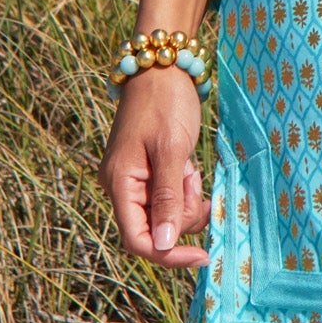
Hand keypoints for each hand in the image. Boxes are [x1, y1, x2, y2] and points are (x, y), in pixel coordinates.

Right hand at [97, 66, 210, 265]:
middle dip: (182, 214)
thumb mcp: (171, 149)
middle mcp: (121, 187)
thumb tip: (164, 245)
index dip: (168, 254)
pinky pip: (168, 196)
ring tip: (190, 166)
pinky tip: (188, 166)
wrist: (163, 67)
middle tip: (195, 180)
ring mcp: (134, 180)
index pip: (138, 240)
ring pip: (165, 214)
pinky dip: (184, 188)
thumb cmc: (165, 103)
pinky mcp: (148, 172)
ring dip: (185, 199)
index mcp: (119, 184)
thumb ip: (167, 197)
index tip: (202, 255)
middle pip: (155, 228)